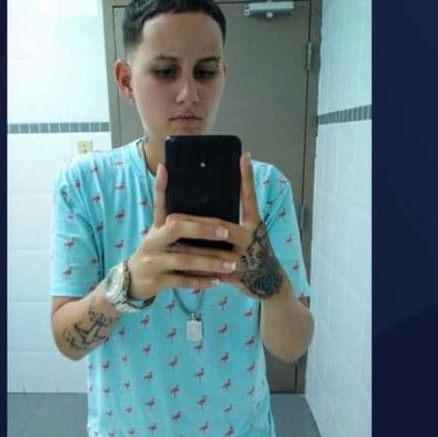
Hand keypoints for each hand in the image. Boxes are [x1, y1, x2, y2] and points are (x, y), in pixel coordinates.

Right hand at [126, 164, 241, 299]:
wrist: (130, 281)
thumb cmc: (153, 251)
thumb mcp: (156, 229)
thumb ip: (163, 204)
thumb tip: (164, 167)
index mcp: (156, 228)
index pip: (164, 207)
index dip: (168, 192)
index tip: (191, 193)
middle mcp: (152, 242)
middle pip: (176, 229)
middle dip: (202, 230)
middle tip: (226, 232)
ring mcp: (154, 263)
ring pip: (185, 261)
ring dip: (210, 262)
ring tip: (231, 263)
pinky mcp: (157, 282)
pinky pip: (183, 281)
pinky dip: (201, 281)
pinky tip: (217, 281)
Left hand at [165, 153, 286, 299]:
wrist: (268, 279)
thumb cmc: (255, 248)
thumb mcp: (254, 229)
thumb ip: (238, 215)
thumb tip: (215, 194)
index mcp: (254, 224)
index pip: (249, 197)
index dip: (246, 177)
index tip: (241, 157)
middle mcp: (248, 238)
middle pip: (219, 226)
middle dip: (194, 222)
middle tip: (171, 218)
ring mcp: (240, 258)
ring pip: (208, 251)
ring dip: (187, 245)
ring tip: (168, 240)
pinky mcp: (232, 275)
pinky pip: (208, 271)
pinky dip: (192, 268)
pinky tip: (176, 263)